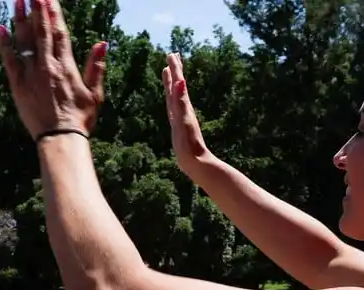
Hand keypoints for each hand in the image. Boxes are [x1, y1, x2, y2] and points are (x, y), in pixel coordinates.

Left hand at [0, 0, 106, 138]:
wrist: (60, 138)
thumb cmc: (80, 118)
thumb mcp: (95, 93)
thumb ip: (96, 66)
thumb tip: (102, 43)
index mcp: (66, 65)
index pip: (59, 32)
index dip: (53, 12)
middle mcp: (47, 65)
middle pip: (41, 30)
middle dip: (37, 8)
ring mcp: (31, 74)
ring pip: (25, 40)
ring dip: (20, 19)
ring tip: (17, 1)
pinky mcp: (18, 85)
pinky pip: (9, 60)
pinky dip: (4, 44)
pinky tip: (0, 28)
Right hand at [162, 52, 212, 179]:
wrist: (195, 162)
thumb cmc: (190, 144)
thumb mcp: (184, 121)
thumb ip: (182, 101)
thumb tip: (181, 82)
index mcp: (183, 106)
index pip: (179, 83)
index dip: (175, 69)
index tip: (172, 54)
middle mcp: (182, 109)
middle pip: (177, 85)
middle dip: (175, 70)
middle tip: (172, 55)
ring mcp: (179, 117)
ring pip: (175, 94)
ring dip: (172, 82)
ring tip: (168, 71)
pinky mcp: (177, 125)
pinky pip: (173, 106)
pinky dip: (171, 98)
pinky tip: (171, 97)